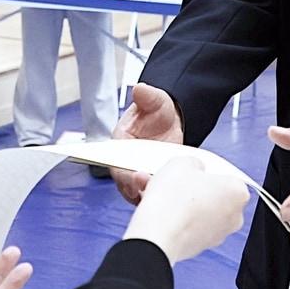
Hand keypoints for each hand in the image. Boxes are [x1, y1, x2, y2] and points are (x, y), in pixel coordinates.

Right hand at [109, 83, 182, 203]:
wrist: (169, 121)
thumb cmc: (157, 112)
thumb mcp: (155, 101)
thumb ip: (147, 97)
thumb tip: (140, 89)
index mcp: (119, 144)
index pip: (115, 163)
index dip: (124, 174)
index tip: (136, 177)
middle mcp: (124, 163)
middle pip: (126, 185)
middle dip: (138, 189)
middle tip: (154, 188)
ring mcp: (137, 175)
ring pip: (139, 194)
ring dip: (149, 197)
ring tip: (166, 195)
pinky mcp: (152, 183)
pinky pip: (152, 196)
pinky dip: (161, 200)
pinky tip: (174, 197)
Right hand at [123, 156, 248, 263]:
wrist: (157, 237)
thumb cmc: (173, 202)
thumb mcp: (182, 162)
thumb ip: (194, 163)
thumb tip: (193, 170)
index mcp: (238, 192)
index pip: (225, 175)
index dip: (204, 171)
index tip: (190, 171)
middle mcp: (234, 216)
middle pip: (212, 194)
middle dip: (192, 188)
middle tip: (173, 181)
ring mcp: (217, 235)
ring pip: (199, 211)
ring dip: (181, 203)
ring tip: (159, 195)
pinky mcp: (200, 247)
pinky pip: (189, 226)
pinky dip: (176, 220)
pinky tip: (160, 212)